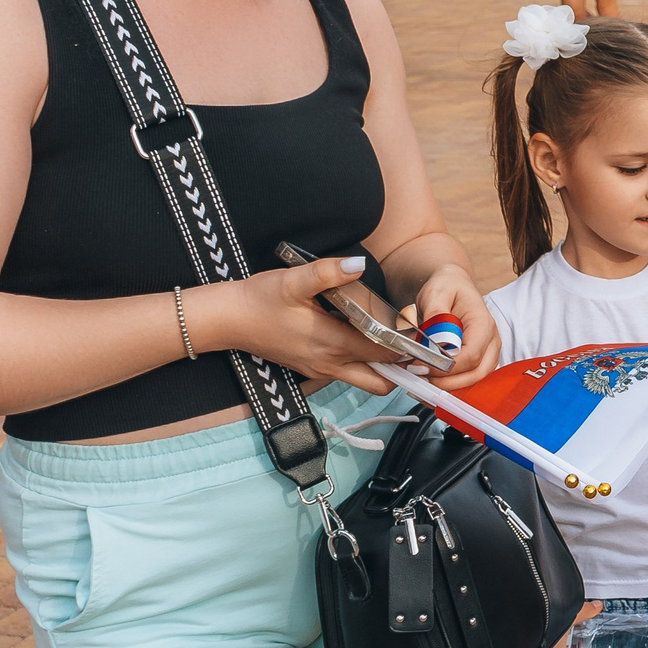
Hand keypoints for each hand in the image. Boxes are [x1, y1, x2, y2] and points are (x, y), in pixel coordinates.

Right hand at [194, 253, 404, 393]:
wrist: (226, 320)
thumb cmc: (259, 300)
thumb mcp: (293, 280)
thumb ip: (329, 272)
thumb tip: (358, 265)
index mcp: (331, 343)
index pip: (383, 353)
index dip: (406, 345)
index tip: (420, 332)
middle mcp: (329, 363)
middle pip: (380, 382)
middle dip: (401, 368)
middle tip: (413, 345)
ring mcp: (320, 369)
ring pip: (364, 381)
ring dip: (383, 368)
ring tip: (395, 342)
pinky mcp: (312, 367)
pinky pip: (347, 374)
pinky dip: (363, 364)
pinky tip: (366, 340)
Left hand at [407, 262, 499, 386]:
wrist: (451, 287)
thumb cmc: (445, 288)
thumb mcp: (435, 293)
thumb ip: (435, 314)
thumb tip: (435, 339)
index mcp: (483, 323)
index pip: (471, 354)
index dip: (446, 366)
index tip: (420, 365)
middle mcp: (491, 341)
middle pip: (475, 373)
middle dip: (445, 382)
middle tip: (417, 375)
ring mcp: (487, 353)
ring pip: (473, 381)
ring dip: (446, 387)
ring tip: (420, 379)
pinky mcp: (478, 362)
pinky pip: (467, 381)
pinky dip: (447, 386)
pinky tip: (427, 382)